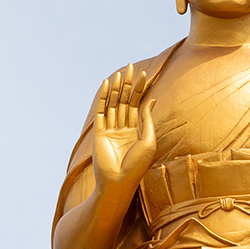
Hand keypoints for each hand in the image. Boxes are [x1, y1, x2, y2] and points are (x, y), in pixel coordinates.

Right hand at [92, 64, 155, 191]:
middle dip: (128, 84)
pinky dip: (103, 98)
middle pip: (125, 101)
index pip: (137, 105)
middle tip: (130, 66)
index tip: (143, 74)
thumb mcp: (148, 140)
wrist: (119, 182)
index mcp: (136, 131)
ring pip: (114, 104)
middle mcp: (123, 129)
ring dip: (117, 88)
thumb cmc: (137, 165)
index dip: (140, 90)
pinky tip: (107, 85)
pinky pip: (101, 112)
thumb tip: (151, 99)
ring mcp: (110, 130)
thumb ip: (147, 119)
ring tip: (120, 73)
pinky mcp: (99, 133)